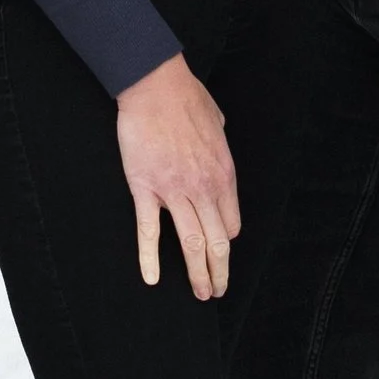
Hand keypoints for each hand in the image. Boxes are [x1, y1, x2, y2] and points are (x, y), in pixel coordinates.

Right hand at [114, 54, 239, 299]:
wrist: (155, 85)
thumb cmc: (186, 97)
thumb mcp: (217, 120)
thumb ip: (220, 142)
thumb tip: (218, 141)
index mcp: (224, 174)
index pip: (232, 223)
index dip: (227, 241)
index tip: (221, 250)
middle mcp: (204, 188)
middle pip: (218, 242)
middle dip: (219, 272)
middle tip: (216, 290)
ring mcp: (175, 191)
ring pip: (192, 243)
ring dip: (198, 273)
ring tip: (200, 293)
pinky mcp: (146, 189)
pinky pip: (149, 231)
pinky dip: (151, 258)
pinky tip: (153, 279)